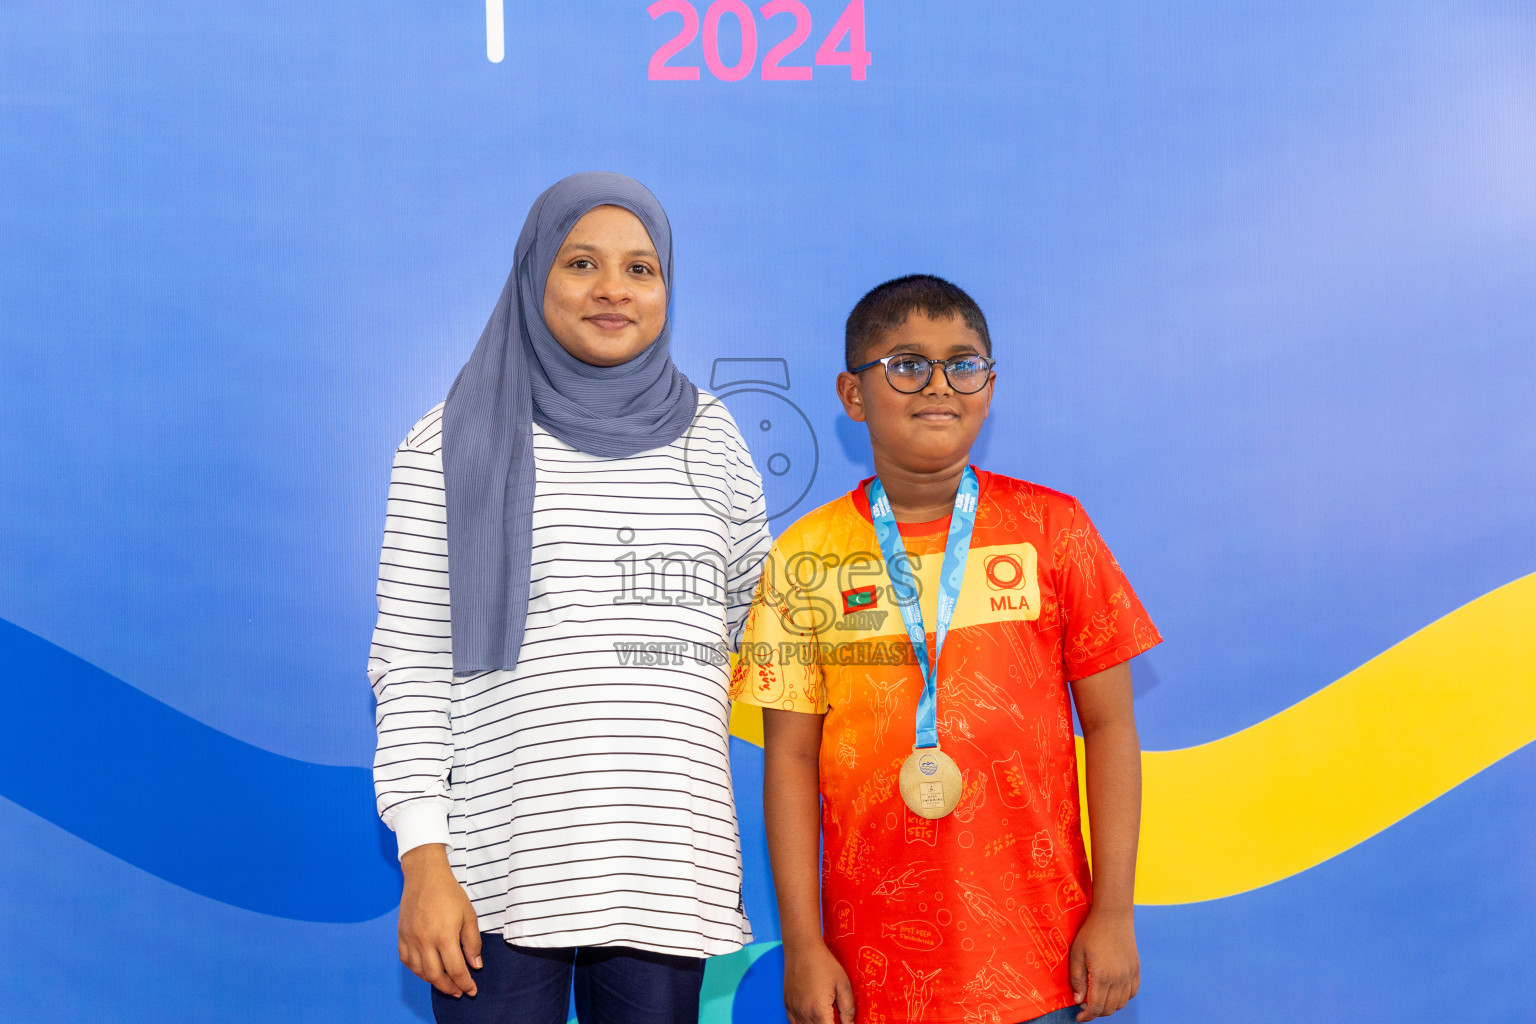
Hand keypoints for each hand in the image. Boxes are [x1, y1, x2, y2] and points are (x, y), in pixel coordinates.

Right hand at [398, 844, 482, 998]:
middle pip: (436, 976)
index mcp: (444, 936)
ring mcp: (411, 939)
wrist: (425, 876)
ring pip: (420, 972)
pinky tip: (427, 970)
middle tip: (459, 991)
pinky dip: (417, 970)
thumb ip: (472, 942)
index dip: (465, 983)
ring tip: (446, 983)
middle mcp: (425, 941)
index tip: (471, 990)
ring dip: (434, 982)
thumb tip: (475, 965)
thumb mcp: (469, 915)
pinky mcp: (401, 936)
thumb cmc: (450, 894)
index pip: (456, 970)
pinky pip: (407, 961)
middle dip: (450, 987)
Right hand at [782, 940, 855, 1023]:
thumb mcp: (843, 985)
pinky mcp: (787, 1004)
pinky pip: (795, 1023)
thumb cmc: (823, 963)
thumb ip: (848, 1009)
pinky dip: (804, 1023)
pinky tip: (813, 1016)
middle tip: (836, 1017)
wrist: (802, 947)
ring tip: (826, 1016)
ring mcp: (793, 1009)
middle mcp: (803, 1014)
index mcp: (819, 1012)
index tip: (844, 1022)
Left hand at [1068, 906, 1138, 1020]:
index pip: (1097, 1007)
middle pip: (1110, 1008)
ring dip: (1109, 1006)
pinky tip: (1112, 991)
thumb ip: (1077, 979)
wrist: (1113, 916)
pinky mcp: (1136, 970)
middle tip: (1085, 1006)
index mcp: (1103, 976)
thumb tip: (1079, 1001)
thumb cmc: (1091, 932)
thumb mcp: (1077, 954)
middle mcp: (1120, 979)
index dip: (1087, 1016)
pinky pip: (1132, 992)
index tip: (1079, 1018)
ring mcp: (1130, 975)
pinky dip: (1122, 998)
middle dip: (1096, 1012)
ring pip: (1122, 1003)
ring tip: (1097, 998)